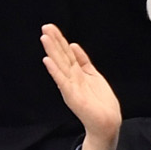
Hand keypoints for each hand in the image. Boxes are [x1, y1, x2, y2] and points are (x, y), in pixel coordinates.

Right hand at [40, 23, 121, 149]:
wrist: (106, 123)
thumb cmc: (101, 102)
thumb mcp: (94, 76)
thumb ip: (83, 61)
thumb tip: (73, 45)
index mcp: (77, 72)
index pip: (67, 53)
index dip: (60, 40)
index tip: (52, 28)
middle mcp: (72, 78)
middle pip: (62, 56)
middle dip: (54, 41)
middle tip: (45, 27)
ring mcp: (70, 86)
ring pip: (60, 64)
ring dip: (52, 51)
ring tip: (44, 38)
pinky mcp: (71, 96)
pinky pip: (62, 80)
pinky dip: (54, 70)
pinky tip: (47, 61)